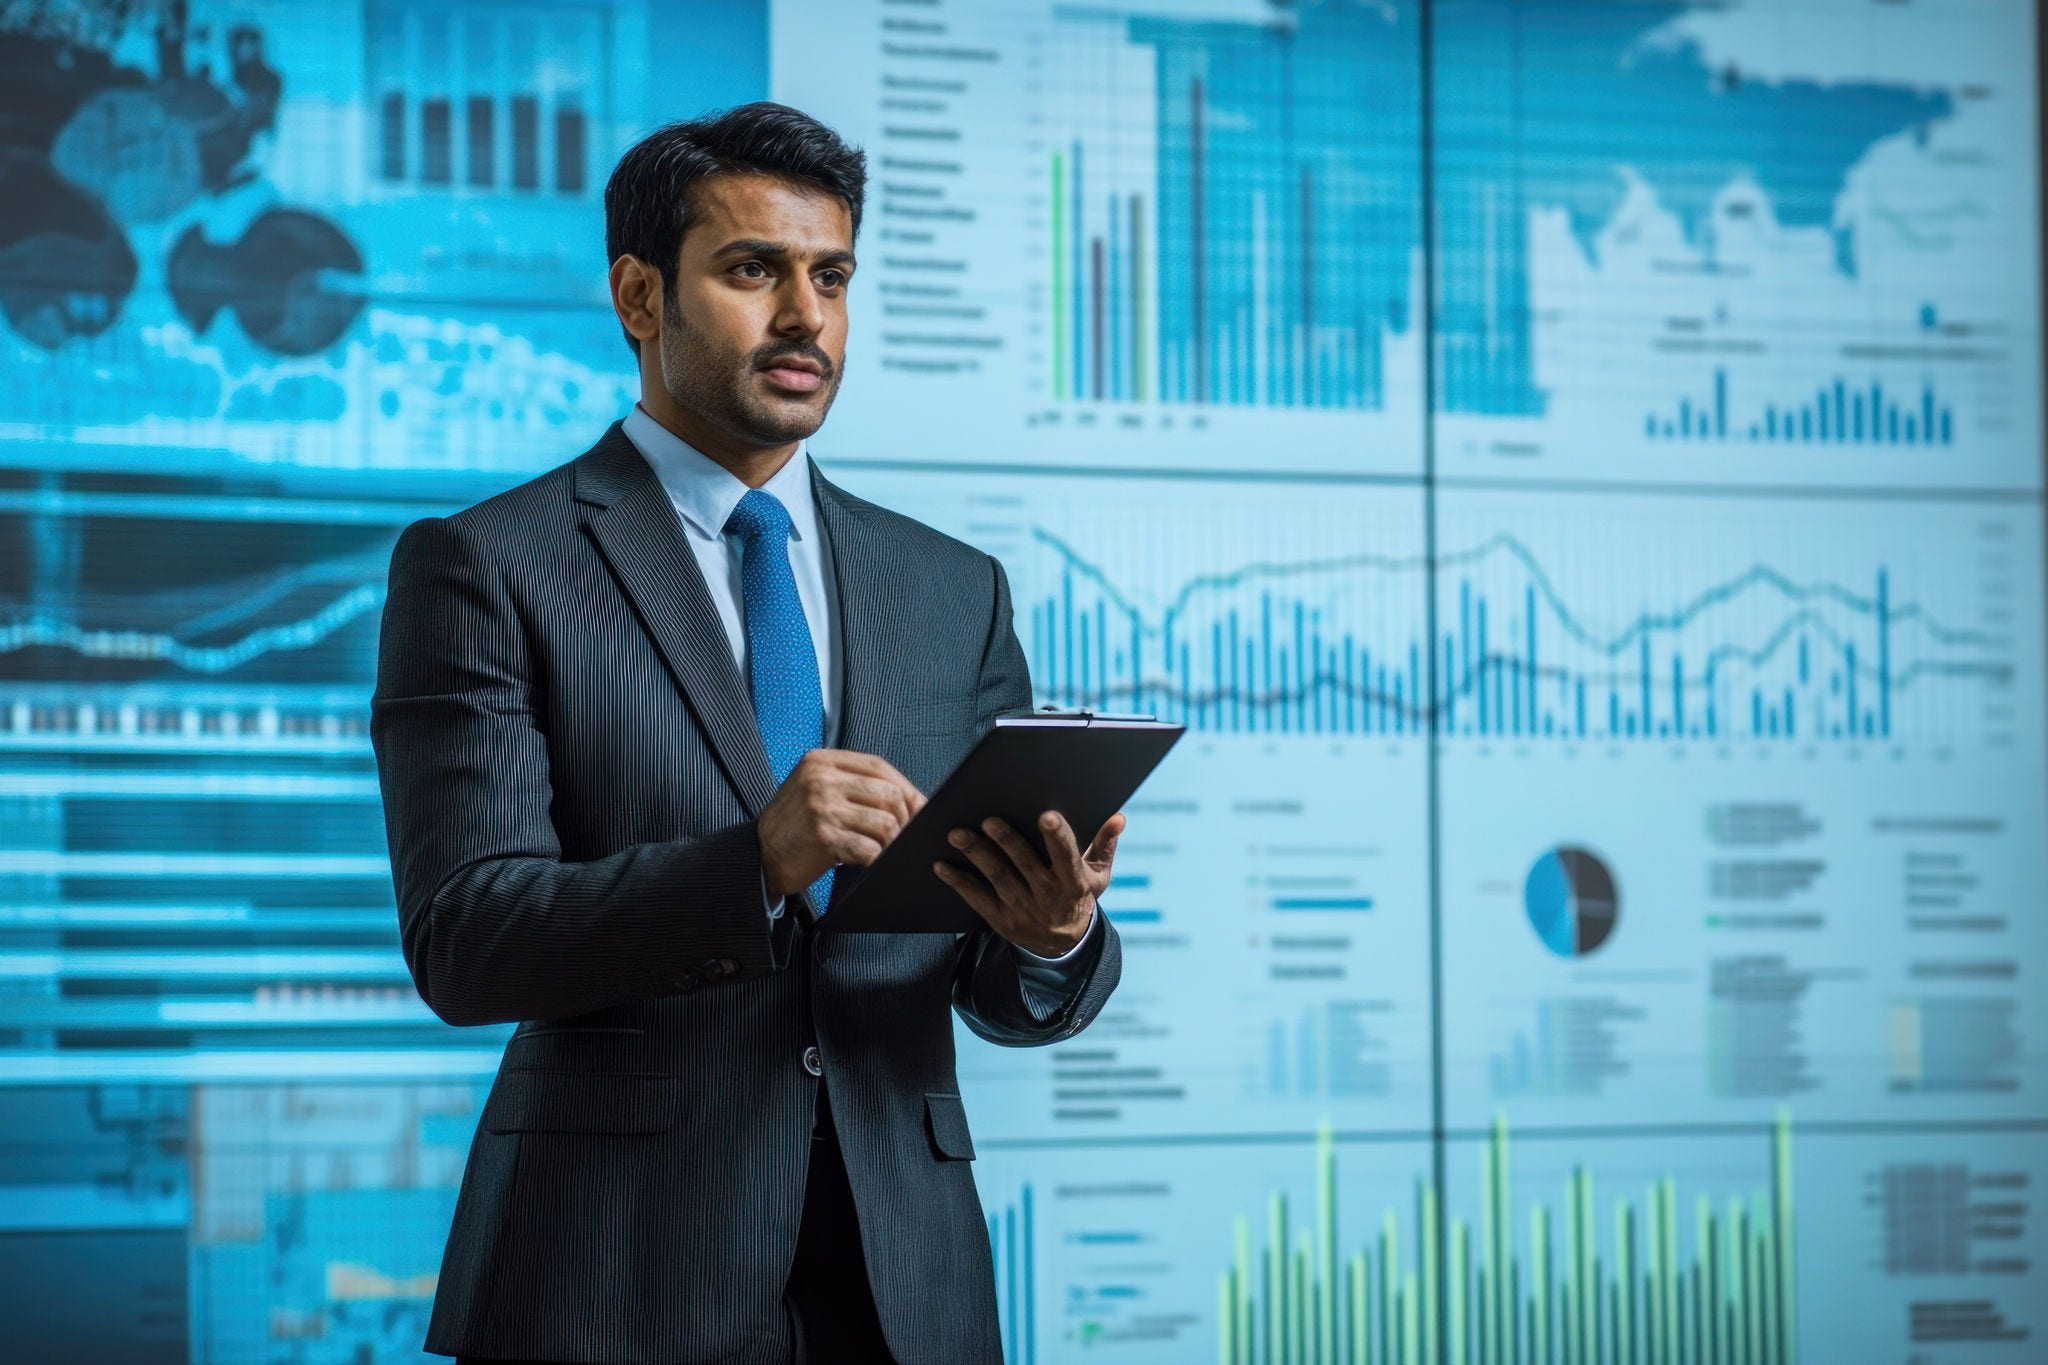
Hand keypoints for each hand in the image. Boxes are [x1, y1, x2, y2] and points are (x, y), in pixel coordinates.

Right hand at [758, 750, 925, 898]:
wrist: (759, 855)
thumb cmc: (794, 825)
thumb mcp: (815, 789)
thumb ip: (851, 784)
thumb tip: (907, 797)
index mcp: (821, 761)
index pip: (878, 766)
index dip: (905, 787)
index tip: (918, 807)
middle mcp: (821, 779)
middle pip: (887, 793)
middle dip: (905, 819)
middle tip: (904, 836)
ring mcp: (821, 807)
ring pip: (884, 823)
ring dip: (891, 843)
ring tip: (883, 850)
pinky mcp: (823, 836)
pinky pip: (869, 848)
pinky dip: (876, 859)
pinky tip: (870, 862)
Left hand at [934, 810, 1125, 957]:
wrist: (1061, 943)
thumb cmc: (1079, 895)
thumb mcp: (1098, 875)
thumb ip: (1105, 844)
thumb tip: (1118, 816)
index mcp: (1073, 882)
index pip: (1066, 856)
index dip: (1057, 837)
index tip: (1046, 815)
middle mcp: (1047, 896)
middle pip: (1024, 864)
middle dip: (1006, 841)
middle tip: (988, 819)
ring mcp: (1022, 909)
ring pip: (997, 878)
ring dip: (977, 855)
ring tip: (957, 834)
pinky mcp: (1001, 919)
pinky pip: (977, 898)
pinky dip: (958, 882)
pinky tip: (941, 865)